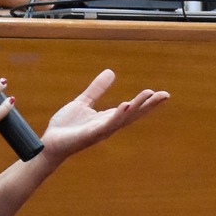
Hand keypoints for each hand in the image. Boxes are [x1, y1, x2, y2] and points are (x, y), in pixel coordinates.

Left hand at [39, 69, 168, 164]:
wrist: (50, 143)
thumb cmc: (66, 127)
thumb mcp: (83, 102)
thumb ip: (97, 89)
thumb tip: (111, 72)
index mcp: (108, 118)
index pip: (132, 108)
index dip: (147, 102)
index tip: (163, 94)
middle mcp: (109, 125)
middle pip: (134, 114)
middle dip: (149, 105)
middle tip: (165, 95)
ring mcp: (101, 130)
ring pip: (124, 117)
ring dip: (137, 106)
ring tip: (149, 94)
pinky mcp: (91, 134)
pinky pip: (107, 124)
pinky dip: (118, 115)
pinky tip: (126, 105)